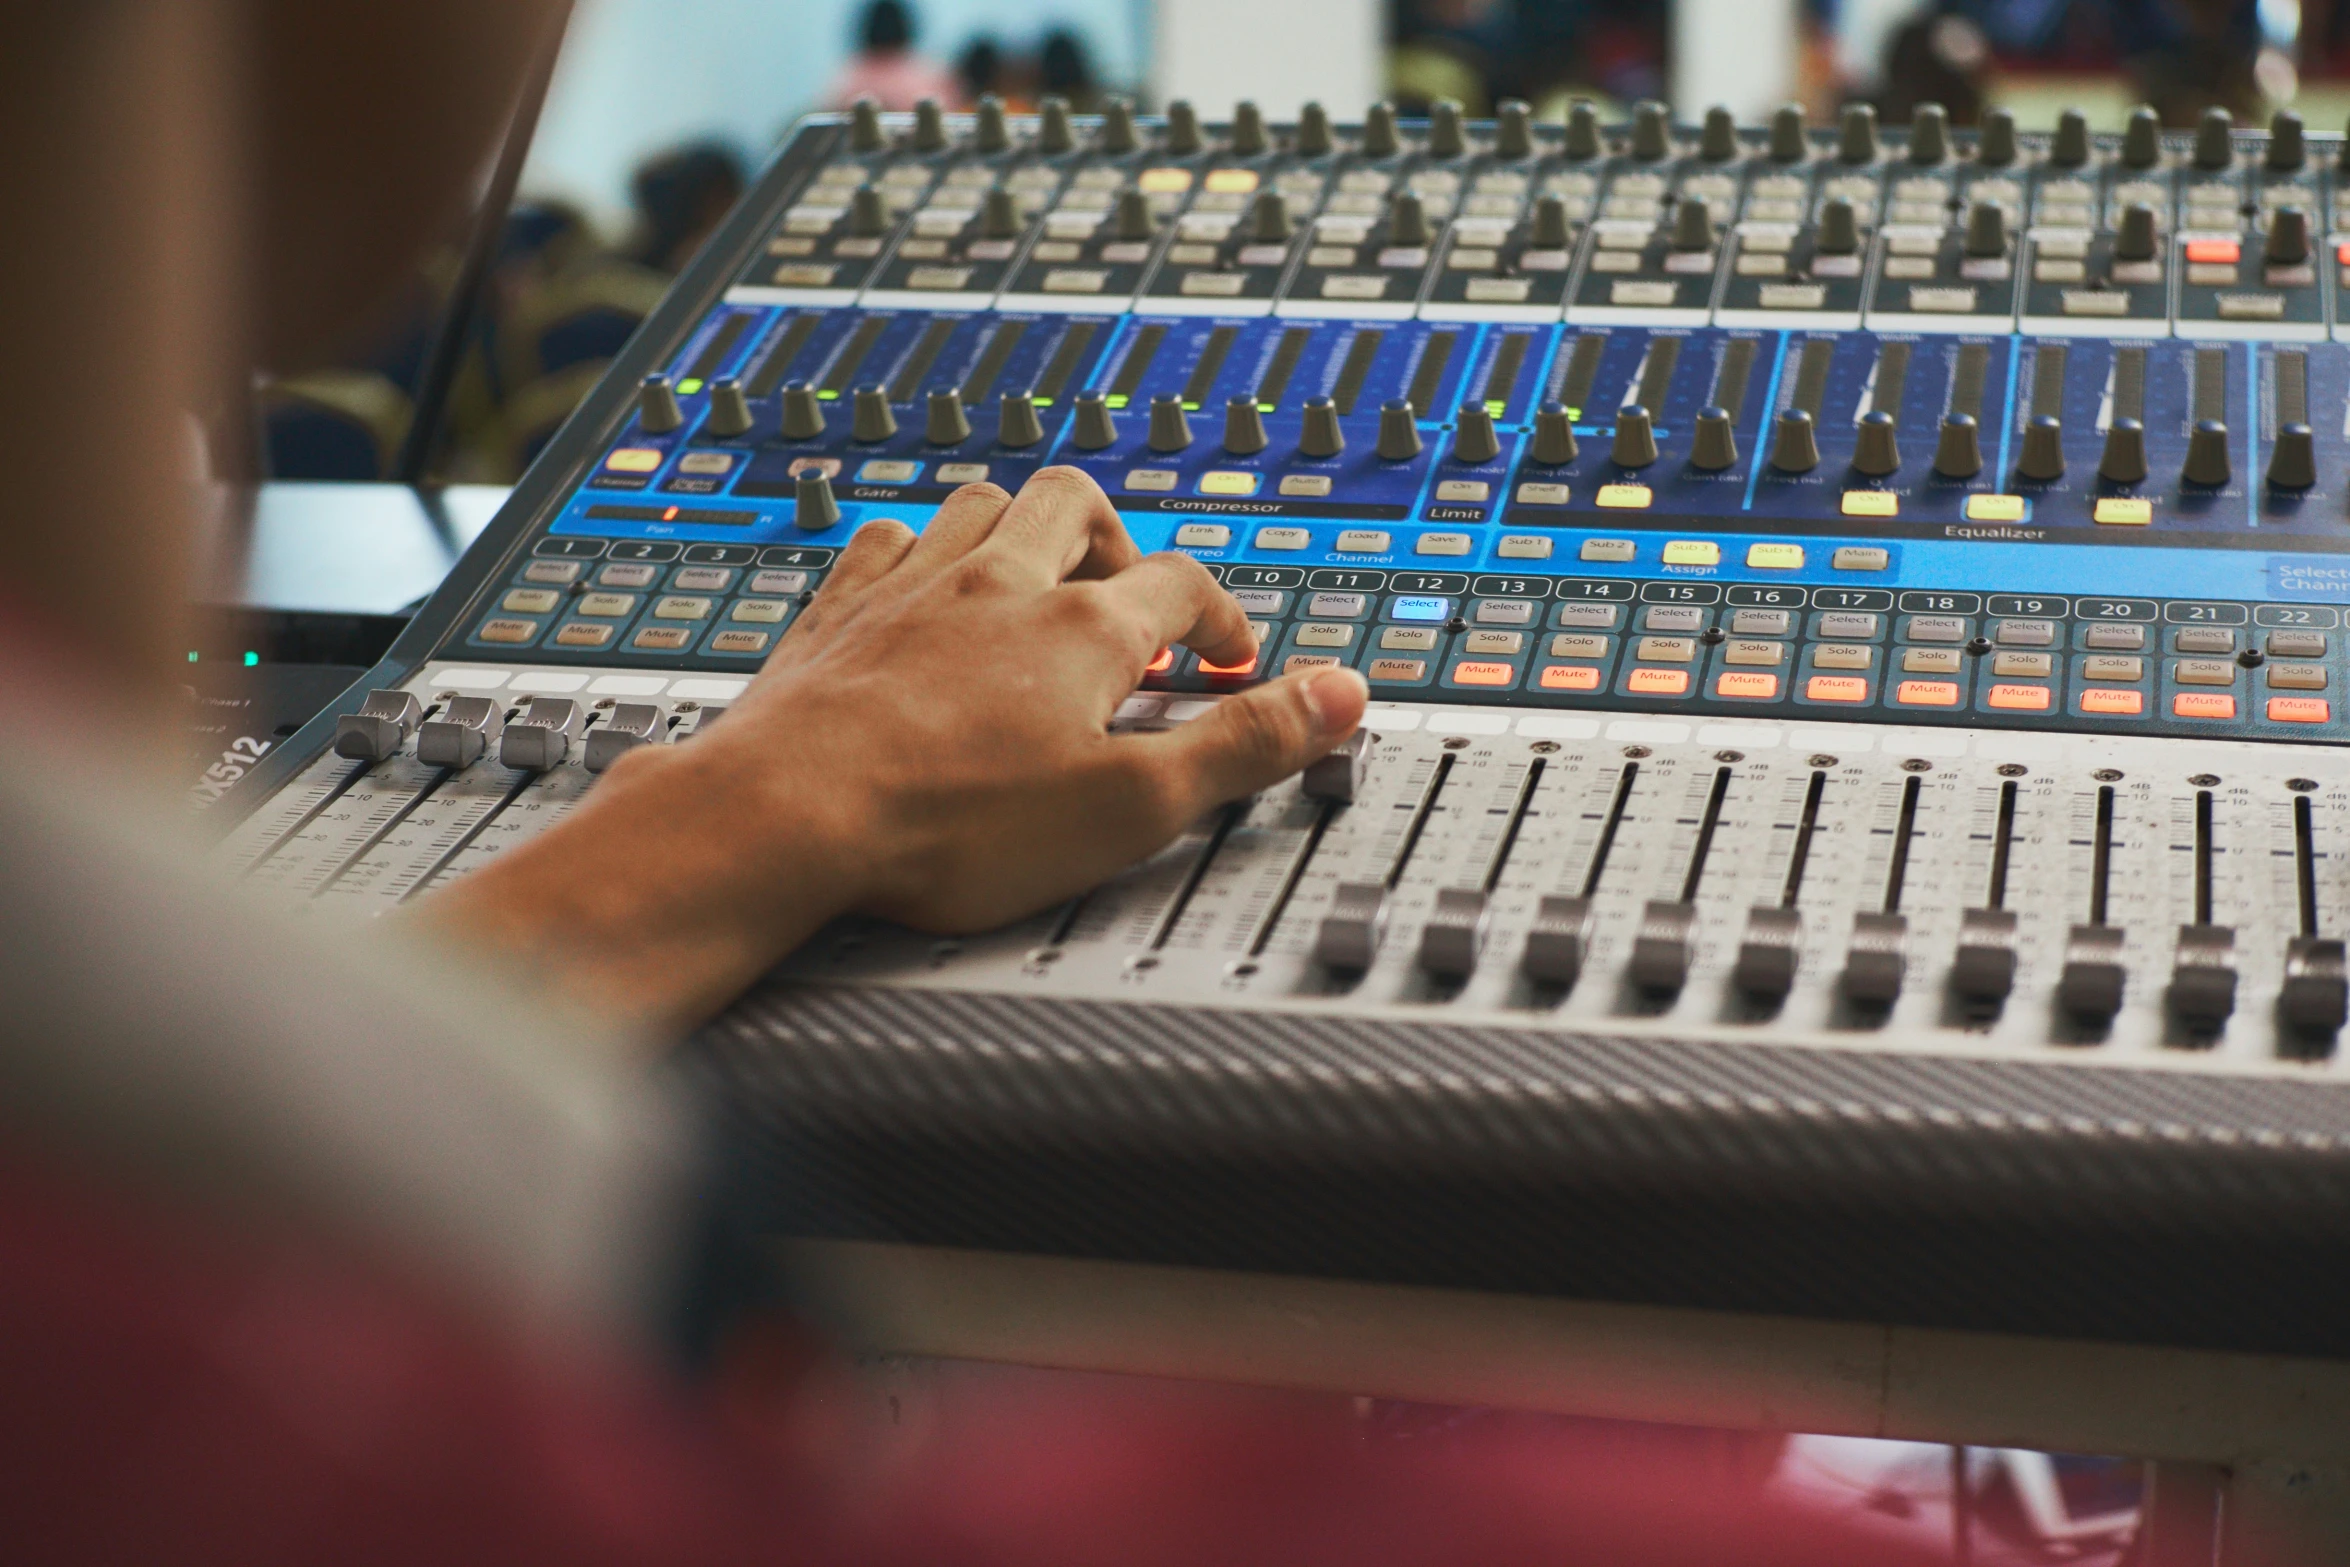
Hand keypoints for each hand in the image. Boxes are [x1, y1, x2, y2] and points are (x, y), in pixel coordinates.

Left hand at [418, 468, 1367, 1035]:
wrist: (783, 816)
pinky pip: (886, 540)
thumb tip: (1341, 698)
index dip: (1224, 621)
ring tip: (1039, 577)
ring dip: (1023, 526)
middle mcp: (995, 581)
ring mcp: (909, 588)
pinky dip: (922, 550)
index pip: (1181, 586)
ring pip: (979, 503)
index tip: (1235, 663)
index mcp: (1079, 626)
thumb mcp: (1131, 806)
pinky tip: (921, 584)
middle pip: (1075, 504)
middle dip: (1120, 538)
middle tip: (1132, 595)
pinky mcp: (836, 613)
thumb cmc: (948, 823)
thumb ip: (1242, 747)